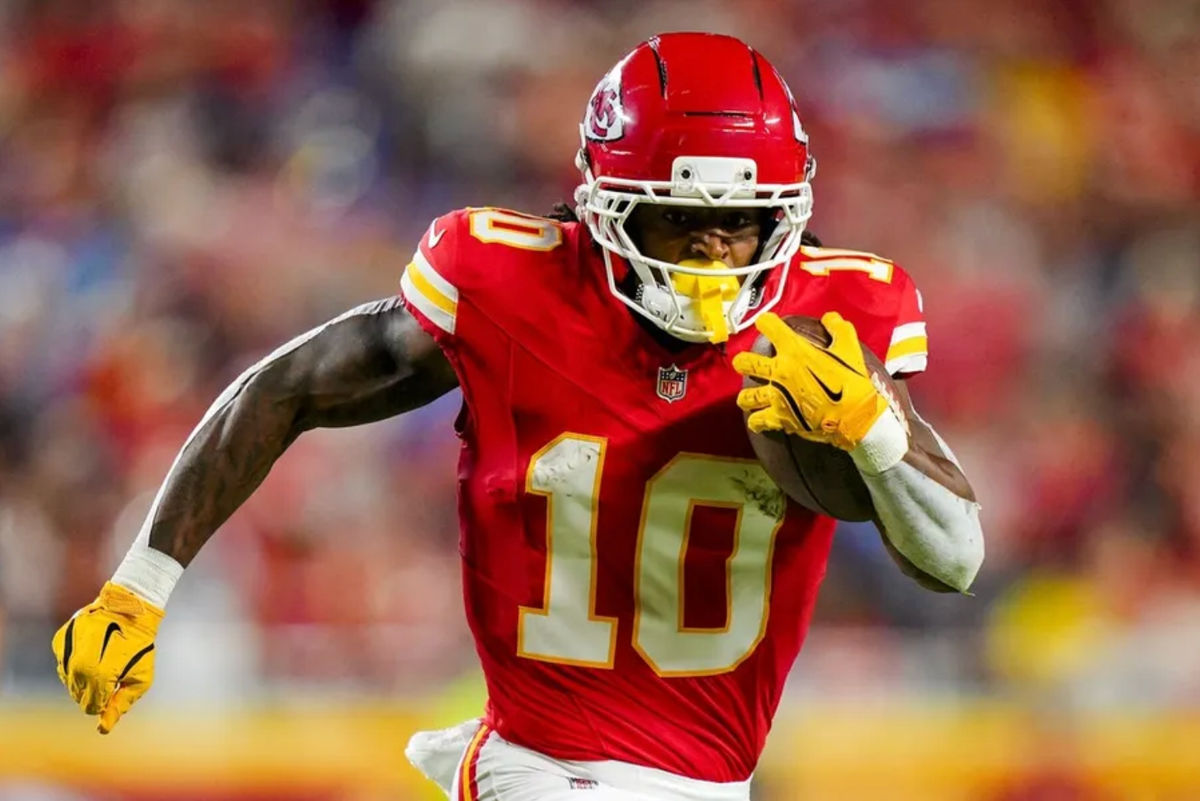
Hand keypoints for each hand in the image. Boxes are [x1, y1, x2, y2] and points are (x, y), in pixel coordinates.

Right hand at [51, 582, 162, 733]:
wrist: (130, 607)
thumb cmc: (140, 644)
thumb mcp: (140, 678)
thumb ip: (120, 704)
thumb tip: (103, 729)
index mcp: (98, 676)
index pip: (90, 706)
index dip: (103, 703)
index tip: (114, 690)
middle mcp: (77, 665)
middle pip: (77, 694)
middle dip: (94, 691)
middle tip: (111, 674)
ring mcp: (66, 651)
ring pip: (68, 680)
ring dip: (83, 678)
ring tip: (102, 662)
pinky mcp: (60, 640)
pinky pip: (63, 662)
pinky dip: (75, 663)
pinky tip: (91, 652)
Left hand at [733, 311, 888, 449]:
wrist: (853, 415)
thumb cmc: (851, 381)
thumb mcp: (849, 347)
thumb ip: (838, 328)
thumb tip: (830, 318)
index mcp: (794, 350)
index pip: (768, 325)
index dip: (766, 322)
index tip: (767, 324)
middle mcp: (780, 371)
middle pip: (745, 363)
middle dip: (743, 362)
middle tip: (747, 363)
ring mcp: (777, 396)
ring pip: (746, 396)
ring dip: (747, 396)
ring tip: (751, 396)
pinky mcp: (780, 417)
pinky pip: (758, 421)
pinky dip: (757, 421)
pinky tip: (758, 420)